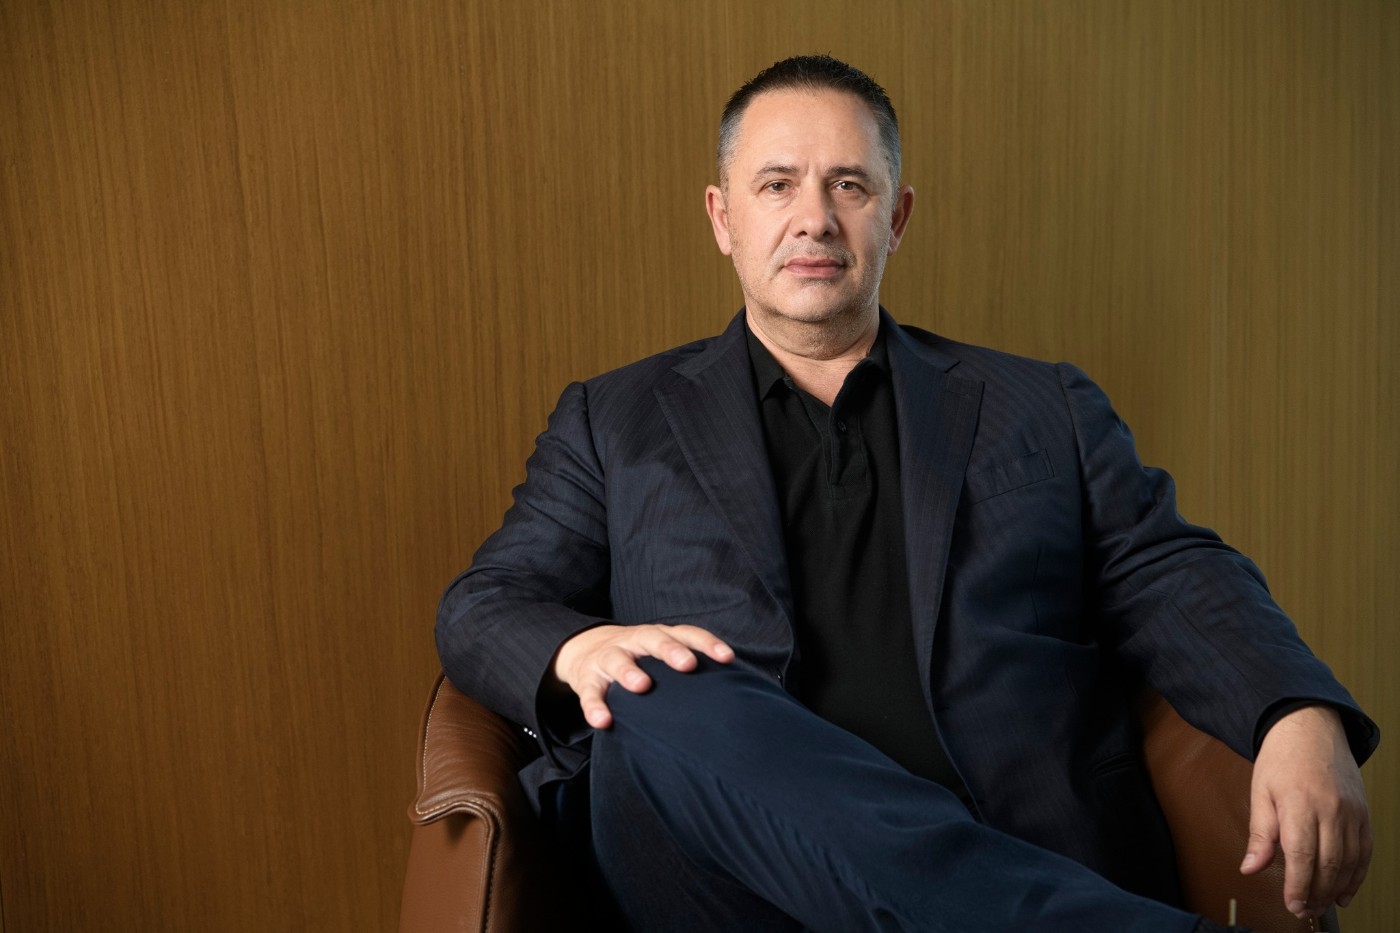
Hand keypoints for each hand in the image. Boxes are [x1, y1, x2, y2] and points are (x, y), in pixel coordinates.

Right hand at [551, 624, 733, 728]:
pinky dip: (594, 706)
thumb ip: (687, 665)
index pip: (686, 633)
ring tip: (642, 686)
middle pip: (652, 639)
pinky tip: (603, 721)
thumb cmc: (637, 656)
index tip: (726, 658)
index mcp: (658, 636)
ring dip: (630, 671)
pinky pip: (590, 692)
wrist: (585, 649)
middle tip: (687, 664)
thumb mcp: (660, 654)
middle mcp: (634, 641)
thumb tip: (735, 691)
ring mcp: (608, 658)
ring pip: (618, 660)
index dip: (707, 643)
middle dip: (670, 650)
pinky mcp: (587, 678)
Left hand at [1241, 705, 1370, 918]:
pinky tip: (1345, 890)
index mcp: (1299, 804)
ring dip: (1335, 889)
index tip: (1292, 905)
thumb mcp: (1260, 793)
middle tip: (1303, 909)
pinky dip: (1357, 876)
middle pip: (1328, 865)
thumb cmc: (1282, 759)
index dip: (1298, 886)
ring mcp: (1352, 813)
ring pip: (1349, 863)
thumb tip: (1249, 868)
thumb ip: (1259, 835)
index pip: (1301, 857)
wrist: (1311, 728)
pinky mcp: (1364, 814)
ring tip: (1320, 903)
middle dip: (1315, 893)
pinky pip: (1364, 852)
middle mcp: (1331, 810)